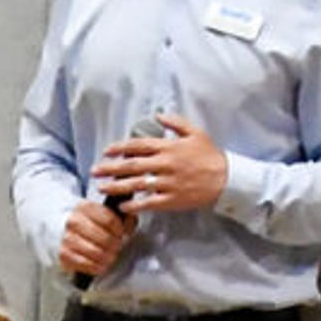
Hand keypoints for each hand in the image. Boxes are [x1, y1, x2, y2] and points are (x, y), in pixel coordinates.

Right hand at [56, 199, 136, 278]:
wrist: (65, 231)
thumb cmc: (90, 224)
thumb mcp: (106, 213)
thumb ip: (123, 217)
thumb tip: (129, 228)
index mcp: (85, 207)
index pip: (109, 220)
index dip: (119, 230)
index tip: (121, 234)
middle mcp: (74, 221)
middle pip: (104, 238)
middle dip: (115, 245)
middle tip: (117, 247)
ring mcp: (67, 238)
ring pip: (96, 252)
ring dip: (107, 258)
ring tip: (111, 257)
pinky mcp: (64, 254)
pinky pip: (86, 264)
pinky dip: (97, 267)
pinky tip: (102, 265)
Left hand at [96, 115, 228, 217]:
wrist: (226, 179)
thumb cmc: (210, 155)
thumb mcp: (195, 132)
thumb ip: (175, 122)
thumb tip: (158, 114)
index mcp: (168, 147)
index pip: (137, 146)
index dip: (119, 148)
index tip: (106, 151)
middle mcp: (164, 164)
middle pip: (131, 165)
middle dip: (110, 168)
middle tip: (95, 171)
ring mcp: (167, 183)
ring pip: (136, 184)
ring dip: (116, 187)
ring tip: (101, 188)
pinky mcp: (172, 199)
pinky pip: (149, 202)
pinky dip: (135, 205)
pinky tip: (123, 207)